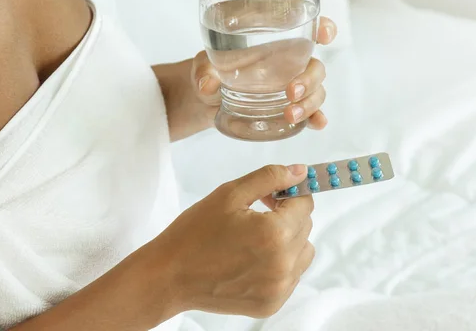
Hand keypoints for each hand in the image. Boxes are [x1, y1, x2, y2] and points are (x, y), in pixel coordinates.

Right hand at [151, 164, 314, 317]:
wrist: (169, 275)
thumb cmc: (195, 232)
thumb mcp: (230, 194)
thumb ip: (270, 178)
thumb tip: (300, 171)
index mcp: (274, 234)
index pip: (305, 204)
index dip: (289, 193)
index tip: (271, 194)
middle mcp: (283, 264)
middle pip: (305, 226)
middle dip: (287, 214)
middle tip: (257, 212)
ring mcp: (279, 288)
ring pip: (304, 252)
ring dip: (289, 240)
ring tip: (257, 238)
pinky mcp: (272, 303)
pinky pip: (292, 275)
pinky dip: (280, 264)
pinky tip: (253, 258)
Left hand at [192, 17, 336, 129]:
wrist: (207, 97)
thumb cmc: (211, 68)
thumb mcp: (204, 63)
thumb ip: (204, 69)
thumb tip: (207, 85)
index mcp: (273, 37)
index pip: (305, 25)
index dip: (322, 26)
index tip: (325, 34)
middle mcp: (288, 59)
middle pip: (314, 64)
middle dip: (310, 78)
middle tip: (291, 92)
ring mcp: (291, 82)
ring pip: (316, 89)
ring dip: (310, 102)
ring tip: (290, 115)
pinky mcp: (289, 105)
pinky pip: (311, 110)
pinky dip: (316, 117)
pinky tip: (317, 124)